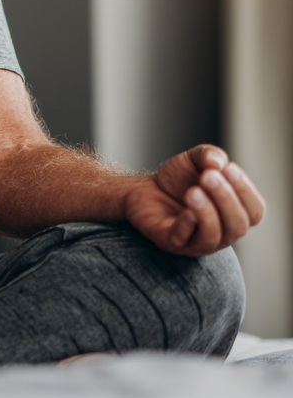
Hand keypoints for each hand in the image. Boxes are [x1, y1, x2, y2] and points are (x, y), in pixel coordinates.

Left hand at [123, 145, 265, 255]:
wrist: (143, 188)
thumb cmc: (177, 179)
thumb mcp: (195, 160)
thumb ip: (209, 155)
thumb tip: (217, 162)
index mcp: (234, 215)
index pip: (254, 212)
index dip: (245, 191)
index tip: (228, 169)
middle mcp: (221, 233)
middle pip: (237, 225)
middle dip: (225, 199)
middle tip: (208, 176)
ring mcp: (196, 241)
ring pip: (212, 236)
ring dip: (207, 212)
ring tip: (193, 191)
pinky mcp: (171, 242)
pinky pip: (183, 240)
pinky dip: (187, 225)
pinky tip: (186, 211)